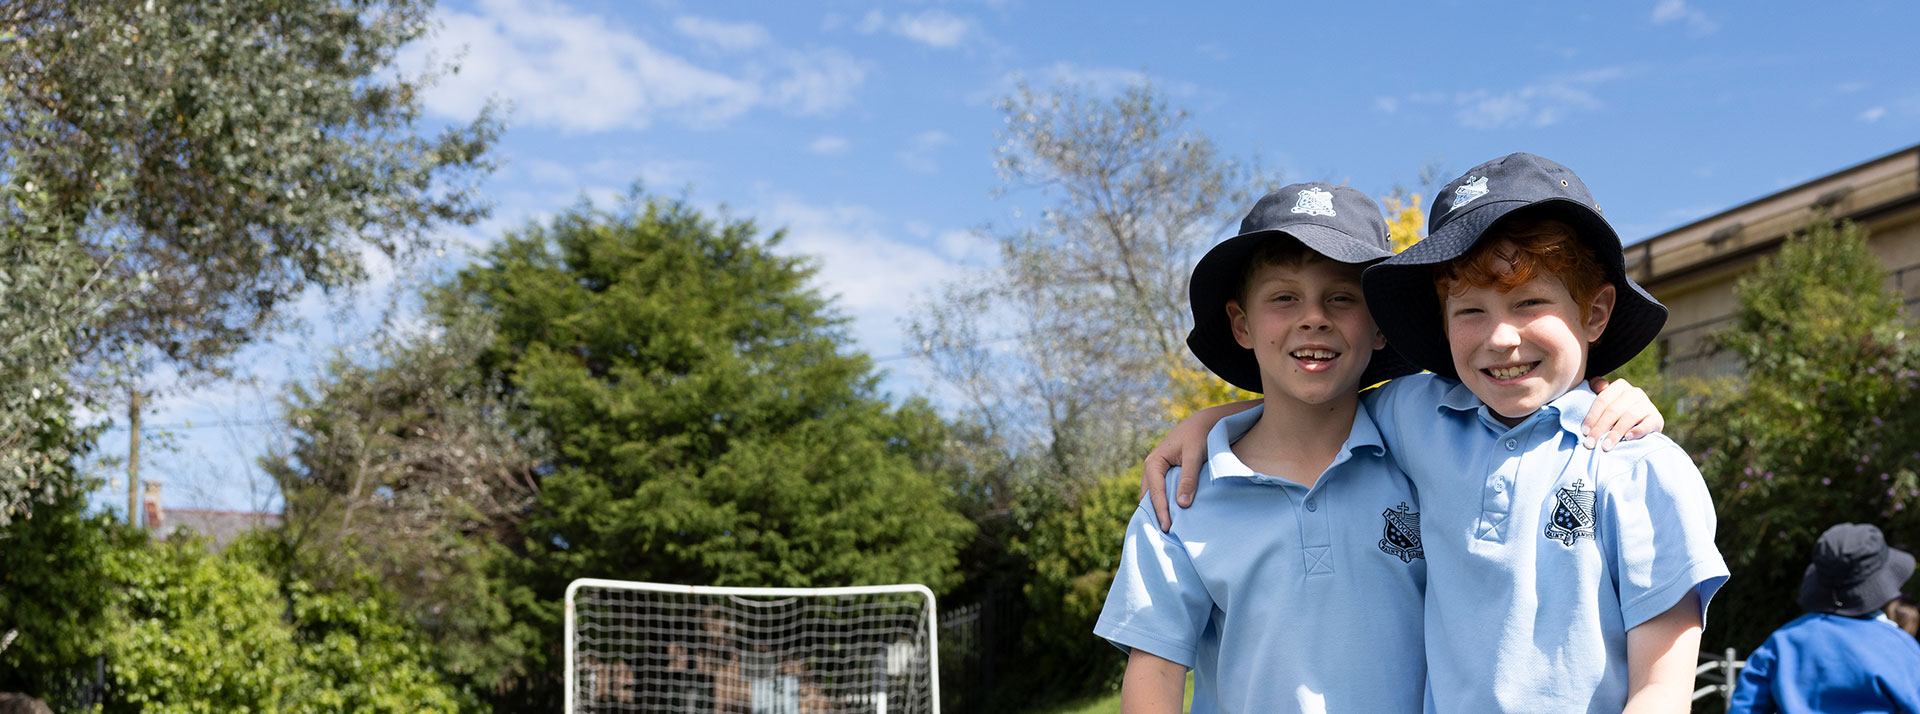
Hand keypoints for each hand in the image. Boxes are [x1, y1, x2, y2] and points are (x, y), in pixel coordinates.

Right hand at [1142, 401, 1257, 531]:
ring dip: (1158, 511)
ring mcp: (1157, 472)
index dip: (1161, 510)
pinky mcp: (1166, 475)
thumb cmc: (1200, 436)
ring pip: (1153, 496)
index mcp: (1154, 462)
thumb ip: (1189, 479)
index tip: (1167, 528)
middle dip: (1154, 515)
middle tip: (1160, 537)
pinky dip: (1164, 505)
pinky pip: (1161, 493)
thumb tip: (1181, 505)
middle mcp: (1151, 468)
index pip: (1155, 492)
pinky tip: (1171, 517)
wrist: (1206, 422)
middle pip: (1149, 497)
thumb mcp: (1195, 455)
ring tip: (1164, 531)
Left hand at [1584, 377, 1664, 450]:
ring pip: (1629, 417)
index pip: (1602, 400)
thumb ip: (1598, 390)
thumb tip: (1595, 385)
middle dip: (1600, 428)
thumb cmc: (1617, 413)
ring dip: (1615, 432)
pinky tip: (1628, 438)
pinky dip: (1637, 431)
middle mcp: (1635, 392)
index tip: (1584, 432)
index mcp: (1620, 386)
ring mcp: (1647, 404)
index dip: (1592, 416)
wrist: (1642, 424)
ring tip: (1605, 446)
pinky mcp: (1656, 418)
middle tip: (1590, 443)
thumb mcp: (1607, 401)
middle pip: (1613, 410)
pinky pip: (1647, 424)